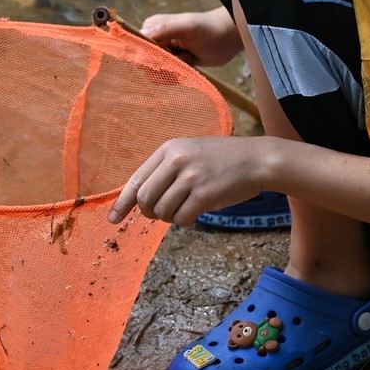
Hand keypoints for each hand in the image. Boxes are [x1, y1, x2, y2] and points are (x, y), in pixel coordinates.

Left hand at [108, 136, 265, 225]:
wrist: (257, 160)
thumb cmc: (222, 160)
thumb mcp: (189, 153)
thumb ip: (165, 171)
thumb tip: (140, 200)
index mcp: (169, 149)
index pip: (136, 180)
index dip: (121, 203)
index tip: (112, 219)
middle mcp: (177, 160)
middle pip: (144, 199)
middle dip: (149, 212)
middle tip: (159, 214)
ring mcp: (191, 177)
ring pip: (162, 211)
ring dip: (169, 217)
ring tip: (184, 208)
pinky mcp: (205, 195)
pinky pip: (181, 219)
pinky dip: (185, 221)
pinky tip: (196, 211)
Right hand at [140, 7, 241, 66]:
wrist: (228, 39)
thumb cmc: (209, 29)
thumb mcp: (188, 26)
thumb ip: (165, 28)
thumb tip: (142, 33)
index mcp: (153, 27)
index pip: (138, 46)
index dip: (148, 57)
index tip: (166, 58)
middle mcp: (155, 39)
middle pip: (146, 62)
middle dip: (164, 66)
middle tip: (183, 57)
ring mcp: (165, 52)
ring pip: (157, 72)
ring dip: (174, 70)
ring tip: (189, 58)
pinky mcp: (174, 62)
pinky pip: (167, 76)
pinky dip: (179, 74)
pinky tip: (191, 63)